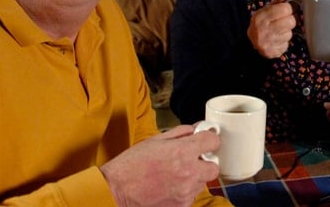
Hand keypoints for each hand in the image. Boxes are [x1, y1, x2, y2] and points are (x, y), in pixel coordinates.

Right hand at [101, 124, 220, 206]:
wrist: (116, 190)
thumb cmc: (130, 165)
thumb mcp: (154, 140)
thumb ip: (179, 133)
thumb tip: (195, 130)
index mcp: (183, 152)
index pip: (213, 141)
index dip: (209, 139)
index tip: (205, 141)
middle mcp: (188, 172)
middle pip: (214, 167)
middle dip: (206, 162)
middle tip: (192, 160)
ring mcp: (186, 191)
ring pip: (202, 183)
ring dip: (194, 177)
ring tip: (174, 174)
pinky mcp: (181, 205)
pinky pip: (191, 196)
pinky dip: (185, 191)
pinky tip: (169, 186)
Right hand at [247, 0, 297, 58]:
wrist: (251, 44)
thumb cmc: (261, 23)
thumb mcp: (267, 10)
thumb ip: (281, 1)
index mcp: (261, 17)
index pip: (285, 9)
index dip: (288, 9)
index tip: (284, 11)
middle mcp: (264, 30)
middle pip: (291, 21)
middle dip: (289, 21)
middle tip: (283, 21)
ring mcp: (268, 43)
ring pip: (290, 33)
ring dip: (286, 32)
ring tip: (278, 31)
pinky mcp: (273, 52)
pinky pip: (287, 44)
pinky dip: (284, 42)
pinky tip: (277, 40)